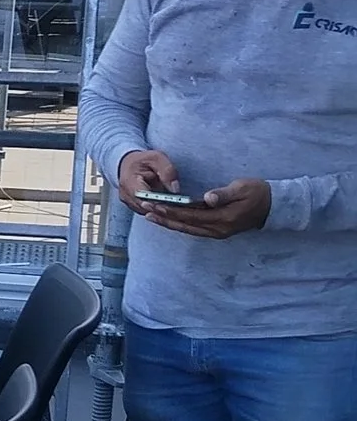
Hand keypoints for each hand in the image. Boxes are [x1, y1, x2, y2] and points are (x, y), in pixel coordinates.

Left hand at [118, 152, 270, 237]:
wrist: (274, 206)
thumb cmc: (258, 193)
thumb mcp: (243, 188)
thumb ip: (224, 194)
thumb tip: (207, 199)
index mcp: (223, 219)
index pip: (191, 216)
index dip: (173, 211)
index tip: (157, 205)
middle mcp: (218, 229)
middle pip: (186, 225)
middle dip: (165, 219)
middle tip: (146, 211)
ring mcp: (218, 232)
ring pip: (188, 229)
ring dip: (170, 223)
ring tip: (152, 216)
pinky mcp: (218, 230)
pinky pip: (194, 228)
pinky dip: (180, 224)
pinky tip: (170, 219)